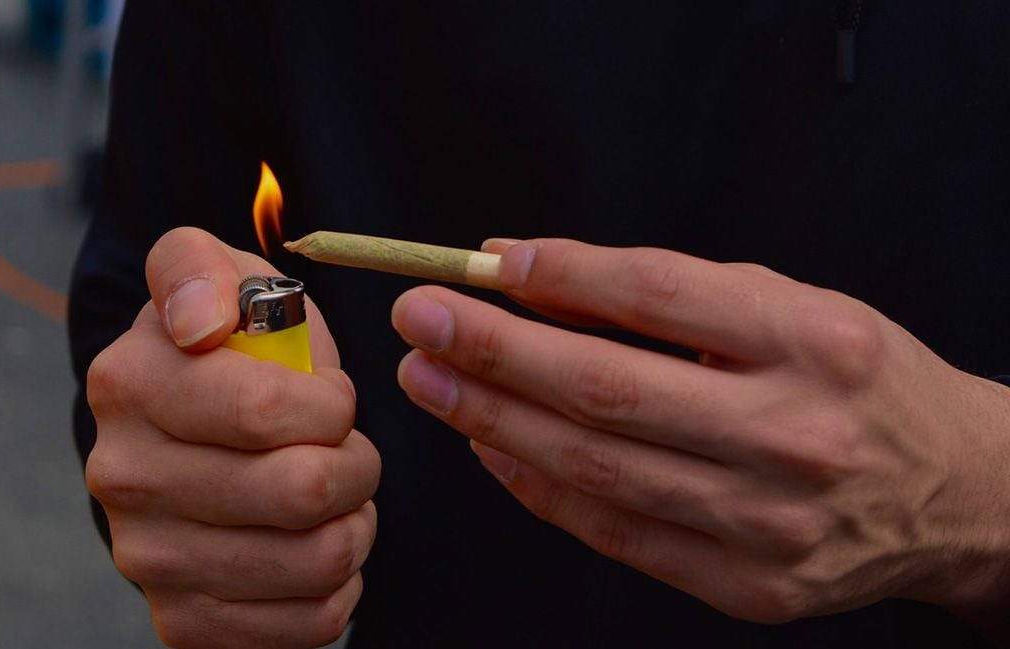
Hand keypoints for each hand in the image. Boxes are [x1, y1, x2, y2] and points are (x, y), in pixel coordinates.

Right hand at [86, 227, 380, 647]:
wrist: (186, 436)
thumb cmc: (228, 350)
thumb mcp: (216, 276)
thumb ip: (197, 269)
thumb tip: (200, 323)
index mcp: (130, 383)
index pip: (266, 411)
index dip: (331, 406)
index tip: (332, 400)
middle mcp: (124, 476)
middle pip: (301, 491)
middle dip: (357, 464)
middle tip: (348, 450)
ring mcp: (148, 558)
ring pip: (318, 561)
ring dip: (356, 523)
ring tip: (337, 495)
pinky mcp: (183, 620)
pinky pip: (310, 621)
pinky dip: (341, 582)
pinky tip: (315, 544)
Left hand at [391, 238, 1009, 626]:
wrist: (955, 494)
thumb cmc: (855, 383)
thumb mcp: (784, 305)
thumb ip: (660, 289)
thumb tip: (523, 267)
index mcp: (811, 341)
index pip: (658, 297)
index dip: (560, 277)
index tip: (484, 264)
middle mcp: (794, 434)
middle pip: (607, 388)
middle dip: (495, 351)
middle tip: (423, 319)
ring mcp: (770, 523)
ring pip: (596, 468)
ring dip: (494, 421)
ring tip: (433, 379)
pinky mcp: (750, 588)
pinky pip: (616, 533)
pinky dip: (540, 487)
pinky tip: (491, 448)